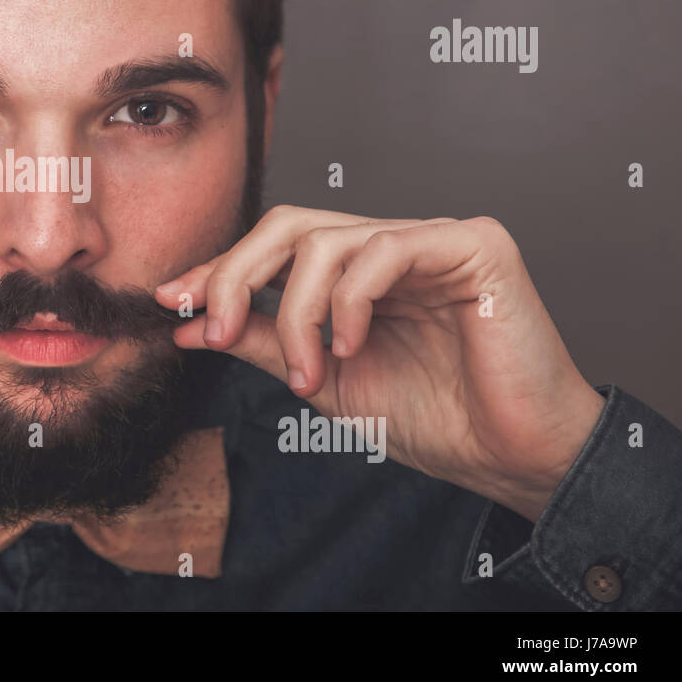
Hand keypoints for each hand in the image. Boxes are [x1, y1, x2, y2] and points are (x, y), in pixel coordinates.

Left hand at [155, 206, 604, 521]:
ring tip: (311, 373)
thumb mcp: (325, 379)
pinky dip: (350, 300)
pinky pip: (384, 249)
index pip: (275, 247)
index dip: (220, 270)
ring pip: (328, 239)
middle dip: (236, 273)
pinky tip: (351, 346)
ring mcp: (432, 238)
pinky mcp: (473, 244)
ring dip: (297, 311)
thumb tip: (192, 323)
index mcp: (359, 272)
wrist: (510, 457)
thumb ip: (266, 343)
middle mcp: (391, 244)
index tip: (171, 302)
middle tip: (212, 325)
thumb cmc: (434, 418)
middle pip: (290, 225)